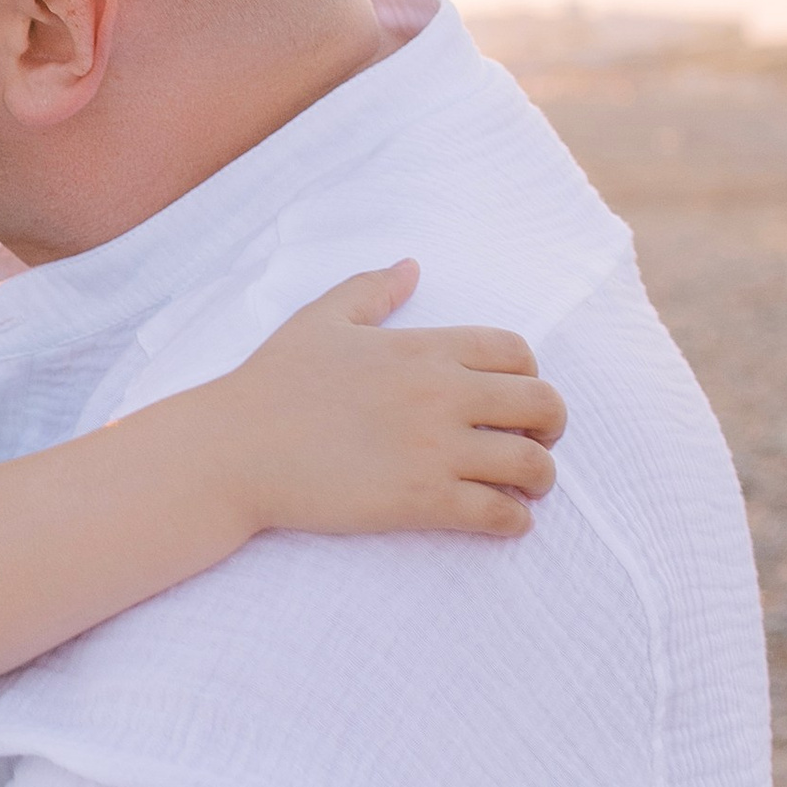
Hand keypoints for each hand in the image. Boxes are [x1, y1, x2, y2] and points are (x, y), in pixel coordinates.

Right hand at [204, 262, 568, 540]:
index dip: (529, 374)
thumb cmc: (272, 383)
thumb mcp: (320, 320)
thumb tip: (412, 265)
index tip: (514, 397)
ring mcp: (434, 450)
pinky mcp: (422, 502)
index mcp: (421, 348)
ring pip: (533, 466)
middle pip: (542, 405)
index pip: (516, 351)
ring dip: (540, 478)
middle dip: (552, 427)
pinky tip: (501, 519)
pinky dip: (514, 521)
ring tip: (522, 488)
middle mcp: (439, 395)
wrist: (235, 449)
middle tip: (533, 443)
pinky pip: (500, 515)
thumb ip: (372, 290)